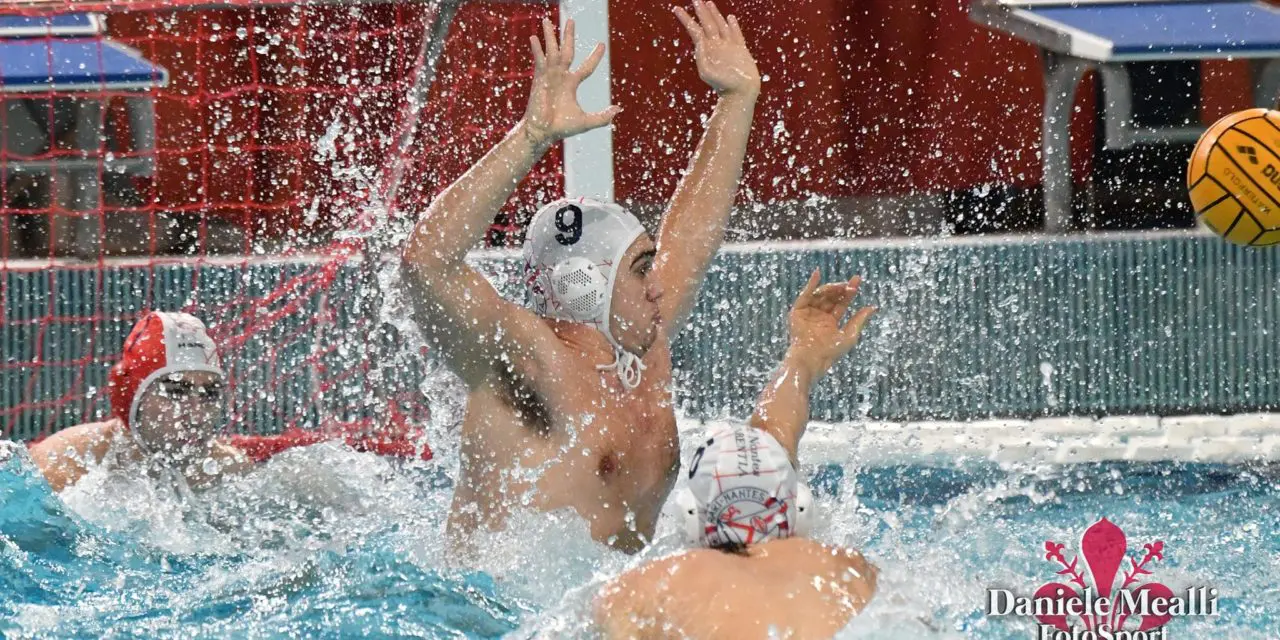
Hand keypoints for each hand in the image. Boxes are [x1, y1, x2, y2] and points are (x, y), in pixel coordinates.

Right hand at [522, 18, 620, 147]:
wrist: (543, 132)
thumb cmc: (562, 128)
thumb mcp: (586, 122)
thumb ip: (602, 117)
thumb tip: (618, 110)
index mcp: (572, 83)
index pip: (587, 67)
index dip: (595, 56)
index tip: (602, 44)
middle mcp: (560, 76)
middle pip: (567, 51)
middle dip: (568, 36)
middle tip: (571, 21)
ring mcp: (549, 76)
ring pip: (551, 51)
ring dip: (550, 36)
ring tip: (546, 20)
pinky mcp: (539, 79)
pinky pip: (539, 60)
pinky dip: (537, 49)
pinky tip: (534, 38)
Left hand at [674, 1, 760, 97]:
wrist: (740, 93)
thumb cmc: (722, 85)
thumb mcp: (706, 71)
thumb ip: (701, 56)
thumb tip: (699, 41)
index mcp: (706, 50)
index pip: (694, 30)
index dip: (685, 19)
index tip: (676, 9)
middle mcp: (716, 46)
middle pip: (707, 24)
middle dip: (701, 12)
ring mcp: (728, 46)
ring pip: (720, 25)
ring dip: (714, 14)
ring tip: (709, 3)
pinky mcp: (740, 50)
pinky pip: (736, 33)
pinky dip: (733, 25)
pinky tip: (730, 17)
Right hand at [787, 269, 876, 378]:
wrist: (812, 358)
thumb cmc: (831, 352)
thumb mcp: (850, 334)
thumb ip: (860, 320)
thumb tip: (873, 307)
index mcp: (830, 322)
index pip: (841, 303)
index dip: (849, 292)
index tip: (857, 280)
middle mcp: (819, 316)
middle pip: (831, 297)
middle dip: (841, 289)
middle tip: (851, 284)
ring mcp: (808, 314)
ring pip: (820, 295)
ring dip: (831, 288)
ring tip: (841, 286)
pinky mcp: (797, 312)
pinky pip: (804, 295)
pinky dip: (810, 284)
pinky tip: (817, 274)